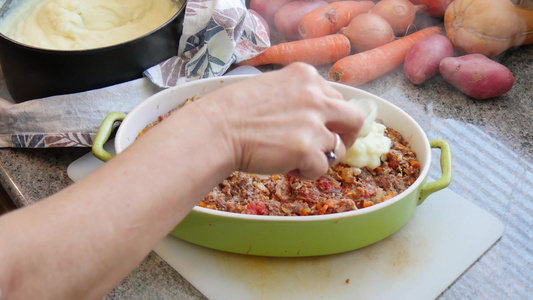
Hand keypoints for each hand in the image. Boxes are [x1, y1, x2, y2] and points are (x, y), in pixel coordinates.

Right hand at [197, 63, 363, 179]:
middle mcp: (315, 95)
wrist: (216, 130)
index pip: (336, 96)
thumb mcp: (271, 88)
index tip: (324, 127)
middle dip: (347, 136)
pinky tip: (288, 168)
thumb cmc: (234, 111)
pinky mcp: (307, 149)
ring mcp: (313, 123)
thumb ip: (298, 96)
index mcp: (305, 75)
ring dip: (320, 157)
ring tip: (296, 160)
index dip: (332, 116)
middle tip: (333, 148)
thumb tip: (316, 116)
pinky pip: (322, 168)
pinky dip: (307, 173)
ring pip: (337, 148)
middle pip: (353, 119)